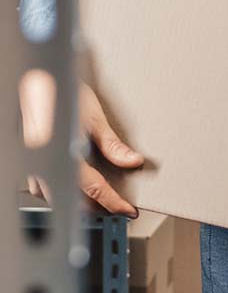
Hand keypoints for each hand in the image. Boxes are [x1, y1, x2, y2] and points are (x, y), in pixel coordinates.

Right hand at [20, 77, 142, 216]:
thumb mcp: (93, 117)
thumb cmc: (61, 94)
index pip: (93, 189)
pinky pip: (45, 187)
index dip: (112, 202)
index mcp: (62, 155)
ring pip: (57, 197)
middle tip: (118, 206)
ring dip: (79, 200)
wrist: (38, 82)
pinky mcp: (30, 162)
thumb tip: (133, 161)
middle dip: (97, 206)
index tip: (126, 210)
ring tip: (101, 198)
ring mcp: (33, 167)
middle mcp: (44, 166)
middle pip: (73, 199)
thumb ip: (112, 144)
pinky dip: (63, 191)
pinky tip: (75, 186)